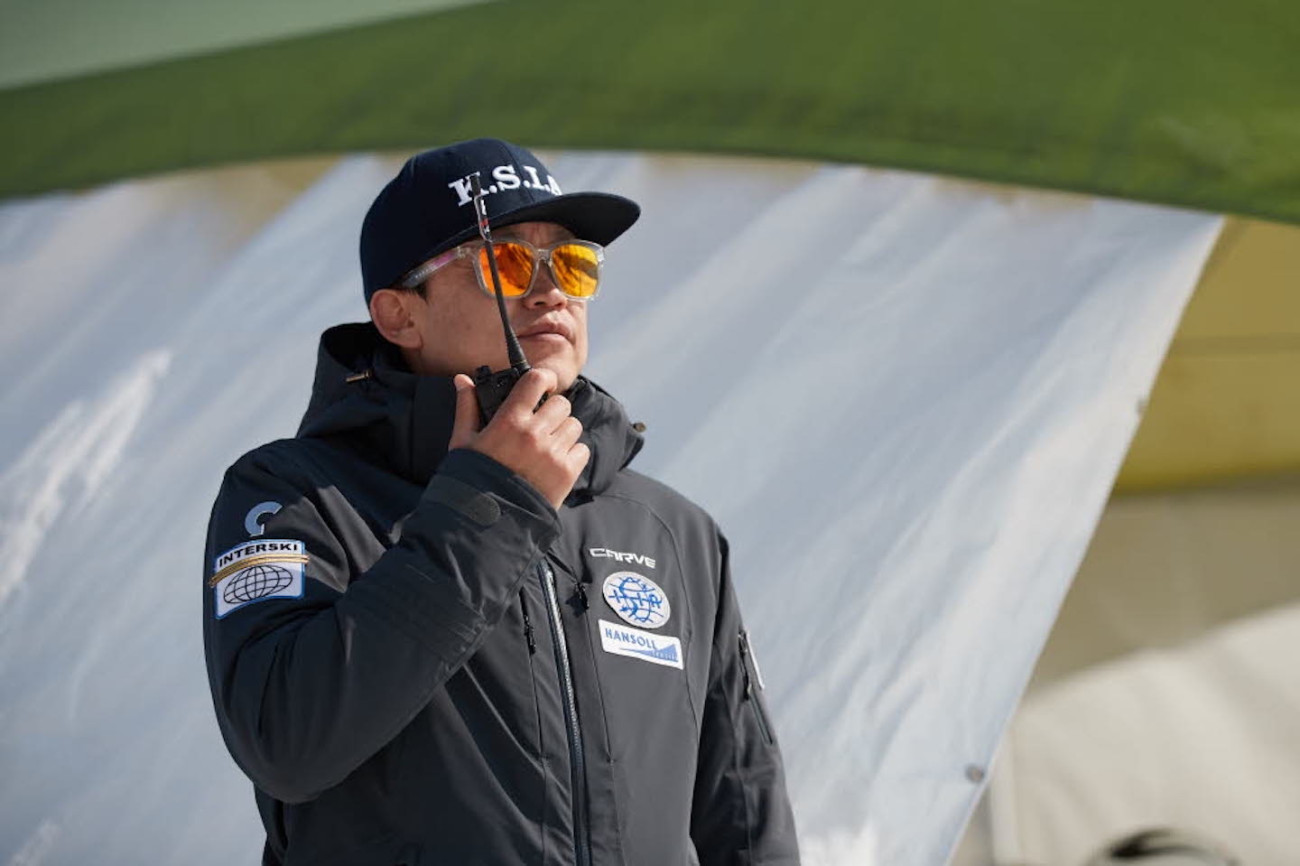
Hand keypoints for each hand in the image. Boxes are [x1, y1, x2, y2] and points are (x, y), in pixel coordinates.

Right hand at [449, 369, 589, 509]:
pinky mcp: (567, 473)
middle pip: (562, 404)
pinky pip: (582, 450)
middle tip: (541, 425)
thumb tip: (462, 379)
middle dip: (553, 411)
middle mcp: (534, 434)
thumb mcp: (463, 442)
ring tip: (546, 448)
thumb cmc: (471, 480)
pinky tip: (553, 465)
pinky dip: (572, 454)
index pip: (536, 380)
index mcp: (509, 421)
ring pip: (574, 426)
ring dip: (563, 432)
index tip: (544, 385)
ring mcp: (553, 454)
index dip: (544, 379)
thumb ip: (467, 407)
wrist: (486, 523)